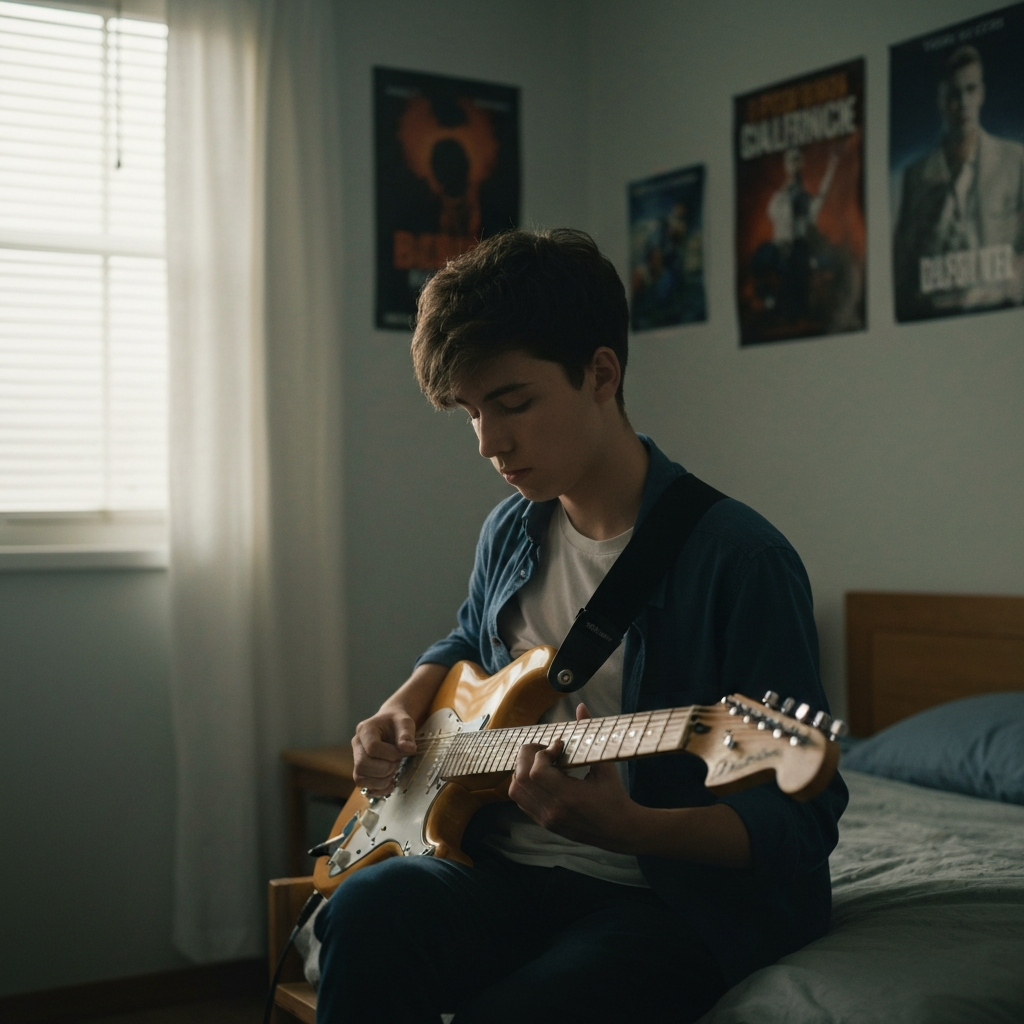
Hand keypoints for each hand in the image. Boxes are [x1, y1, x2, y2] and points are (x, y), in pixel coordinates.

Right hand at [351, 705, 417, 795]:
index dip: (389, 754)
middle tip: (398, 763)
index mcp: (365, 729)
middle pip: (362, 764)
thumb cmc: (396, 722)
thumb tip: (408, 749)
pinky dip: (378, 789)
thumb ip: (406, 734)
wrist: (390, 723)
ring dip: (380, 781)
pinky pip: (363, 786)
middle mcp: (357, 744)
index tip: (401, 753)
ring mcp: (356, 758)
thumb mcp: (404, 722)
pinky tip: (391, 784)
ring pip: (359, 778)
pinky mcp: (361, 770)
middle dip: (384, 768)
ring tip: (394, 772)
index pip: (372, 748)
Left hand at [507, 703, 639, 851]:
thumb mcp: (605, 765)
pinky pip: (521, 801)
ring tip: (541, 761)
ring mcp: (547, 819)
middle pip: (520, 779)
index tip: (559, 746)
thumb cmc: (615, 797)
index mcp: (569, 797)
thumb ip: (589, 735)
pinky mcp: (544, 823)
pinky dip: (524, 784)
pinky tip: (542, 776)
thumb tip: (581, 707)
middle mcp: (553, 811)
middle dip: (527, 756)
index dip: (542, 752)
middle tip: (546, 750)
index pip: (536, 771)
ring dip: (522, 770)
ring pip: (515, 791)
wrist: (620, 831)